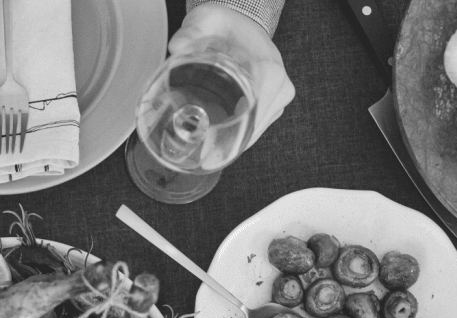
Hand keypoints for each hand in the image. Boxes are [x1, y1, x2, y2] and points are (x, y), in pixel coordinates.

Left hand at [169, 3, 294, 149]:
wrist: (242, 24)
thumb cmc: (226, 25)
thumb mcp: (207, 19)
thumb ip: (192, 30)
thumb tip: (177, 47)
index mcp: (269, 71)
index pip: (254, 114)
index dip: (233, 136)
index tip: (211, 151)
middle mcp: (279, 88)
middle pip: (254, 129)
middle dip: (227, 145)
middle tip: (200, 159)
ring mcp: (278, 99)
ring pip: (255, 133)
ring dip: (232, 145)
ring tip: (205, 155)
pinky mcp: (272, 106)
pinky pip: (256, 129)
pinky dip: (238, 138)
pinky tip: (218, 145)